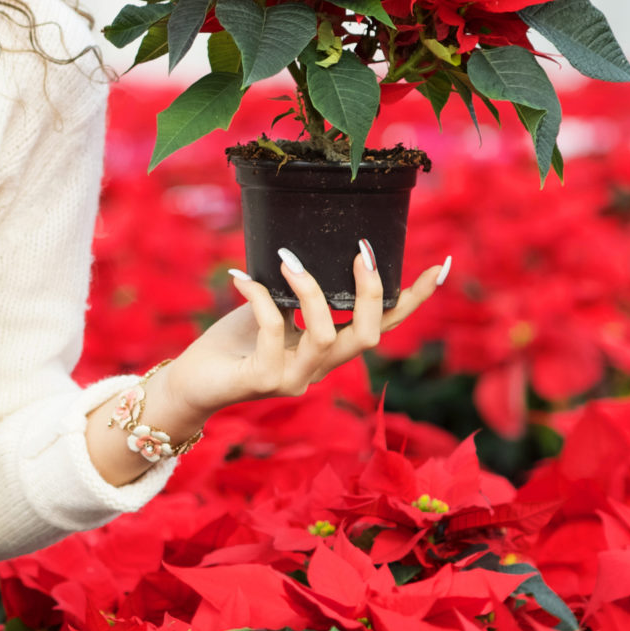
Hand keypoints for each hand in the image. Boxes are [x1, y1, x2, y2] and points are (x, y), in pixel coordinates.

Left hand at [162, 241, 451, 416]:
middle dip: (371, 292)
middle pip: (369, 337)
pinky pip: (273, 332)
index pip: (382, 326)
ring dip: (311, 291)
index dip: (412, 300)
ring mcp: (294, 379)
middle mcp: (319, 369)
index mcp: (328, 350)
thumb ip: (294, 291)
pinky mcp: (262, 381)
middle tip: (359, 250)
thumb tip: (306, 246)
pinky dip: (260, 298)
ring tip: (290, 259)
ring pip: (327, 336)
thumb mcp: (272, 309)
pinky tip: (241, 278)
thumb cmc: (231, 343)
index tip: (439, 266)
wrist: (190, 383)